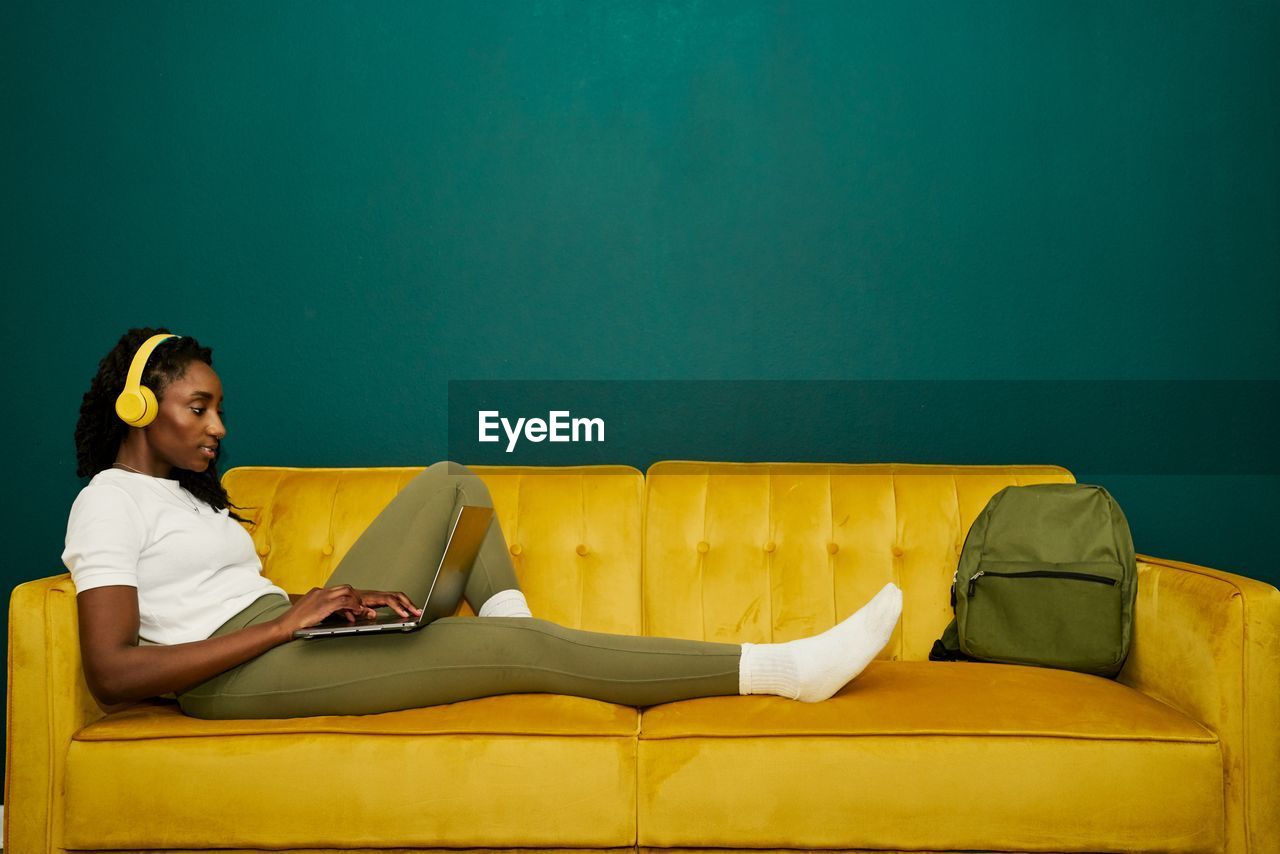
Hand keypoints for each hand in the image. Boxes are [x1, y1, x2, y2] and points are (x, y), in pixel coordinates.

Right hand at [269, 585, 419, 641]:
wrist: (281, 628)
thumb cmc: (297, 626)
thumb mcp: (316, 618)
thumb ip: (331, 614)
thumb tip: (349, 617)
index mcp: (320, 593)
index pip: (343, 592)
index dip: (356, 600)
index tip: (367, 608)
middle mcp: (322, 592)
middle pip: (348, 590)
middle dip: (362, 600)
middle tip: (373, 611)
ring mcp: (322, 596)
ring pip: (348, 593)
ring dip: (360, 604)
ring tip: (369, 615)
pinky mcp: (322, 604)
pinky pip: (343, 601)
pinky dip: (353, 607)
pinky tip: (359, 615)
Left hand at [350, 587, 421, 620]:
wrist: (338, 598)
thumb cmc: (344, 604)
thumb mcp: (350, 609)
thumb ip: (362, 611)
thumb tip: (373, 614)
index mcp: (371, 597)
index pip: (389, 600)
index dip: (398, 607)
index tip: (406, 614)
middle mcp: (376, 595)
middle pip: (398, 596)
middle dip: (409, 604)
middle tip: (418, 612)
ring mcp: (378, 596)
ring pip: (397, 596)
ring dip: (408, 603)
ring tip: (416, 610)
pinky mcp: (378, 599)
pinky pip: (394, 599)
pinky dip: (403, 603)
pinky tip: (406, 609)